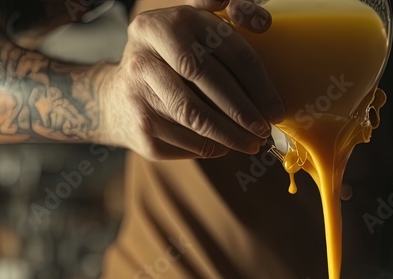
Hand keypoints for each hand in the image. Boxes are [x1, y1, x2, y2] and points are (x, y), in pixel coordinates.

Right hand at [96, 0, 284, 159]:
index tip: (276, 107)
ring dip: (231, 135)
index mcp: (168, 23)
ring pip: (195, 117)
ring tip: (251, 144)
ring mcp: (137, 90)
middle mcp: (146, 53)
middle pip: (206, 79)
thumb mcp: (192, 32)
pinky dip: (210, 147)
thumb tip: (262, 22)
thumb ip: (228, 18)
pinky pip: (185, 141)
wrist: (117, 97)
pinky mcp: (139, 126)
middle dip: (243, 110)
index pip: (224, 48)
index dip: (257, 80)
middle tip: (264, 129)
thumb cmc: (171, 61)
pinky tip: (223, 145)